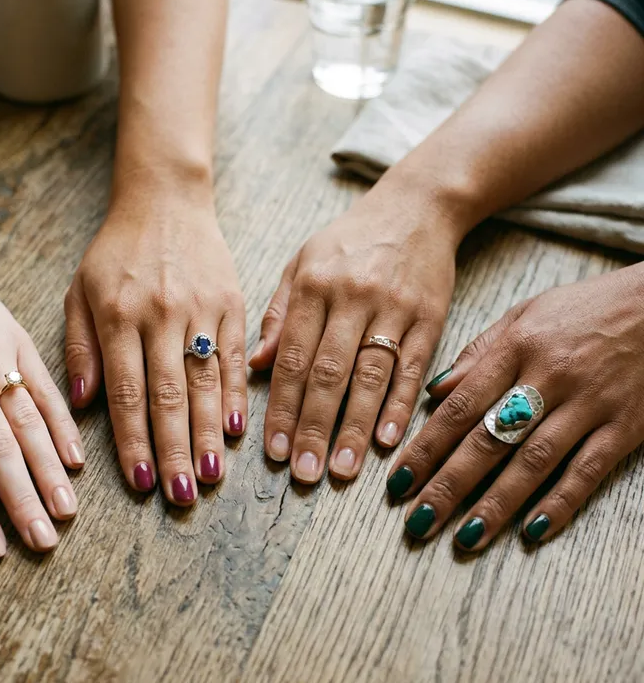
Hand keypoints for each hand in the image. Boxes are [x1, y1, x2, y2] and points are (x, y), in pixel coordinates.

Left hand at [64, 180, 246, 504]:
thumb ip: (80, 346)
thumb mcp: (80, 291)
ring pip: (204, 382)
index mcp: (118, 315)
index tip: (140, 482)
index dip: (134, 441)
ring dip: (207, 434)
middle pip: (168, 395)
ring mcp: (201, 309)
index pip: (125, 391)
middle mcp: (161, 315)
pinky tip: (235, 430)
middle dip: (174, 450)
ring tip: (210, 476)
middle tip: (180, 496)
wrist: (166, 202)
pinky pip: (234, 356)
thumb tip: (85, 405)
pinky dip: (236, 395)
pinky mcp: (232, 302)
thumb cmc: (117, 252)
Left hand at [251, 186, 458, 483]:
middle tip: (304, 474)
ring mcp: (393, 308)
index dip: (280, 407)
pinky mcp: (429, 318)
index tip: (272, 450)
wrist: (416, 208)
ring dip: (354, 427)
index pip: (291, 358)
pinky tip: (386, 442)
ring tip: (341, 470)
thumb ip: (278, 314)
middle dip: (313, 428)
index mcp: (312, 286)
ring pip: (370, 377)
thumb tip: (253, 367)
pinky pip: (412, 368)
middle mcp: (351, 297)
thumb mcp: (301, 262)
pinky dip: (399, 406)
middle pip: (328, 374)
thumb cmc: (349, 240)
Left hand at [390, 264, 643, 549]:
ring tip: (465, 536)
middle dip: (449, 485)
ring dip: (497, 503)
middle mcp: (547, 378)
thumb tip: (433, 390)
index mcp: (515, 349)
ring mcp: (589, 404)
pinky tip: (533, 532)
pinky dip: (560, 503)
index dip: (426, 447)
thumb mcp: (524, 315)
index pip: (460, 406)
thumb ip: (477, 353)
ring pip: (534, 462)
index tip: (397, 481)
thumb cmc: (584, 308)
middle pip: (489, 440)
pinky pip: (588, 471)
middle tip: (418, 522)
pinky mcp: (626, 426)